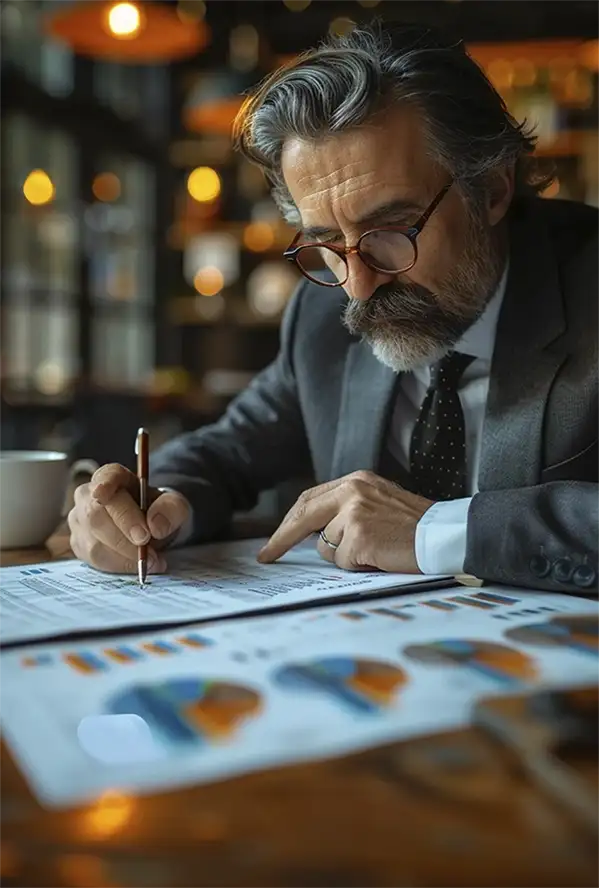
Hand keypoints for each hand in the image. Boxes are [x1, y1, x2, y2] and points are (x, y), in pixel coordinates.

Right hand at [68, 463, 190, 573]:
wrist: (152, 528)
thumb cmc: (158, 510)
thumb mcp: (175, 505)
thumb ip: (171, 509)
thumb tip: (155, 526)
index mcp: (113, 476)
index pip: (105, 477)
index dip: (103, 485)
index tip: (103, 494)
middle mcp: (89, 496)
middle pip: (96, 515)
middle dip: (123, 534)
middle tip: (147, 546)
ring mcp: (80, 521)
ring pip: (94, 543)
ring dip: (126, 556)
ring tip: (153, 560)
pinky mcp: (80, 545)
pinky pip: (95, 560)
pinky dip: (120, 566)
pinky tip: (138, 564)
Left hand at [257, 470, 433, 571]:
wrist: (446, 533)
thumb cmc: (416, 525)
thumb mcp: (379, 503)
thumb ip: (348, 509)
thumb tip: (318, 534)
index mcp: (356, 481)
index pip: (310, 499)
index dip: (290, 520)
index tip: (276, 538)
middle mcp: (352, 491)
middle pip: (303, 515)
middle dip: (282, 538)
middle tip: (267, 556)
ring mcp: (354, 513)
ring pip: (325, 546)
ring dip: (345, 557)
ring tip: (377, 551)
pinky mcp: (359, 536)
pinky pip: (343, 561)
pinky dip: (359, 566)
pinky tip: (381, 557)